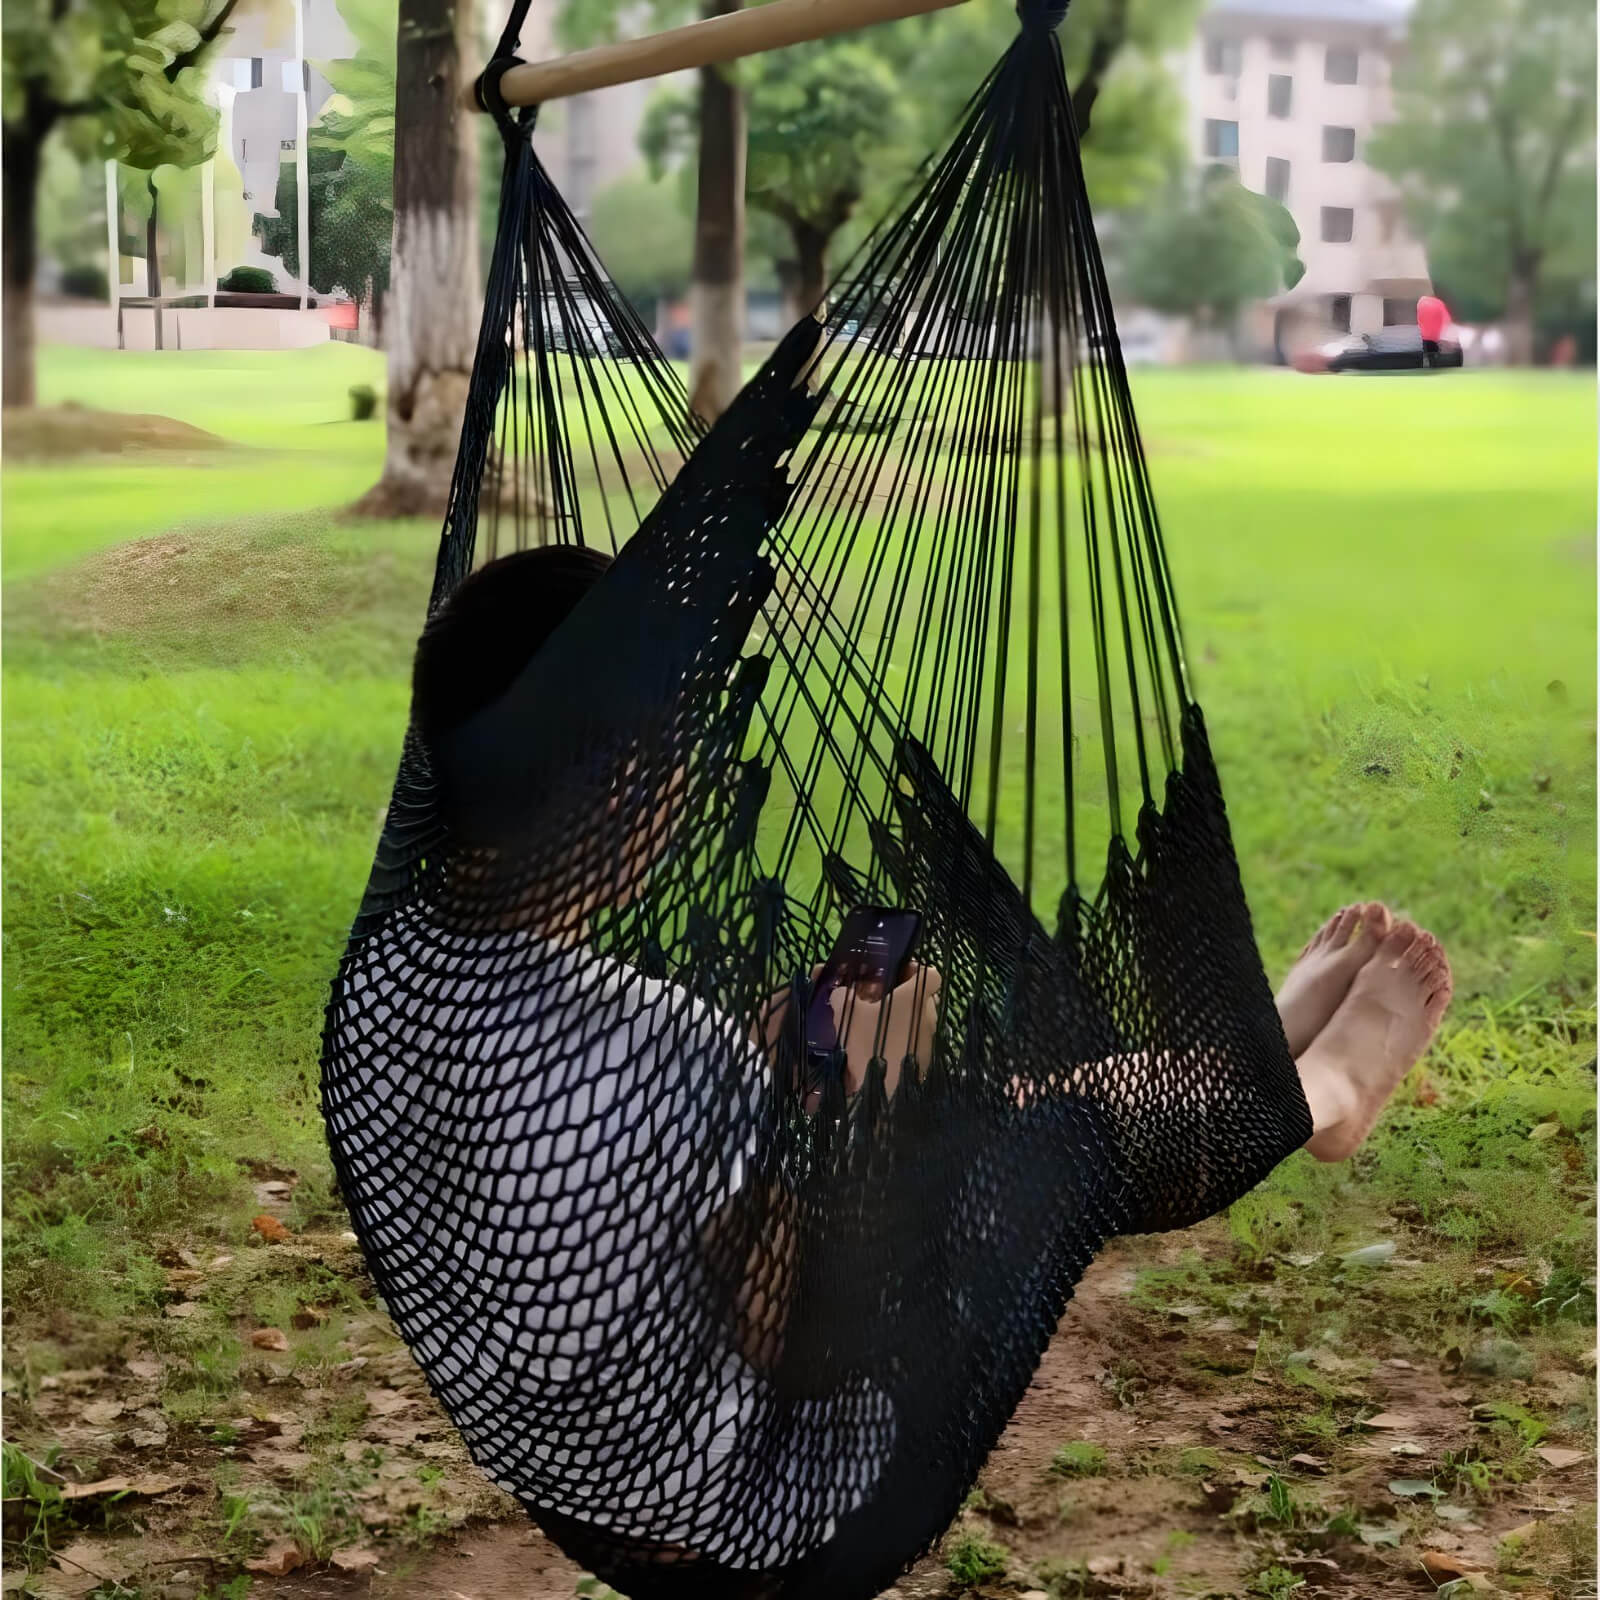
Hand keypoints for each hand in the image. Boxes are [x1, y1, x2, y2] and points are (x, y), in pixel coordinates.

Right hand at [827, 961, 941, 1099]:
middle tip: (877, 1001)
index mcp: (916, 997)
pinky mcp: (927, 1060)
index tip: (895, 975)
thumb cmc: (871, 1043)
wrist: (885, 1091)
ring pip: (917, 1021)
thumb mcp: (847, 1015)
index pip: (930, 974)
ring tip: (874, 1027)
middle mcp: (928, 1015)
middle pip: (921, 998)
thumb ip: (843, 997)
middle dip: (901, 998)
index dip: (915, 971)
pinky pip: (914, 1041)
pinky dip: (900, 1041)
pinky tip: (879, 1048)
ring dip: (899, 1020)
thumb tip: (841, 993)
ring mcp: (930, 1039)